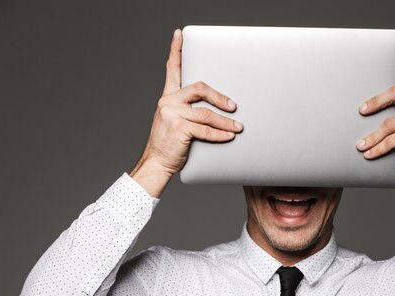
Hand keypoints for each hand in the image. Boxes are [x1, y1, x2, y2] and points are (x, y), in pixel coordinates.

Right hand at [136, 28, 243, 176]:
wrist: (157, 163)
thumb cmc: (170, 144)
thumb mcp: (175, 122)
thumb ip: (189, 112)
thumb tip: (218, 110)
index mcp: (168, 97)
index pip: (172, 70)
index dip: (176, 51)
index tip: (179, 34)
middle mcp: (168, 102)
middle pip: (199, 89)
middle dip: (220, 97)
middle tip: (233, 106)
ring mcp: (172, 114)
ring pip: (206, 113)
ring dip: (225, 121)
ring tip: (238, 126)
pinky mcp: (178, 128)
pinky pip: (205, 129)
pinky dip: (220, 133)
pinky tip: (229, 136)